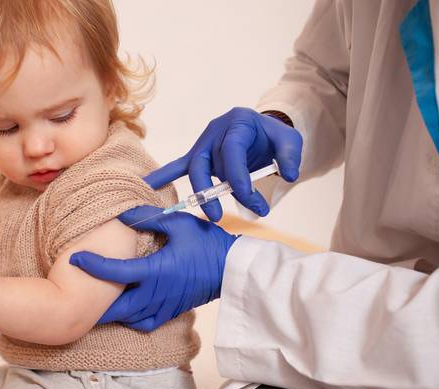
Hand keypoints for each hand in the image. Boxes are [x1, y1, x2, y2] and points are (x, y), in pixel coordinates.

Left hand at [70, 205, 238, 330]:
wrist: (233, 268)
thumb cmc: (207, 244)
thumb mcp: (179, 223)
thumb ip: (149, 218)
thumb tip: (123, 214)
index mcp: (155, 270)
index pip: (116, 272)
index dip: (93, 266)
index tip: (76, 259)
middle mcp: (157, 293)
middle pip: (118, 307)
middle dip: (96, 305)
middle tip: (77, 298)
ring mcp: (165, 305)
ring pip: (130, 318)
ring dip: (113, 313)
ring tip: (97, 304)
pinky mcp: (172, 311)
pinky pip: (146, 323)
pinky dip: (132, 320)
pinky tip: (127, 310)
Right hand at [144, 107, 301, 220]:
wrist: (262, 132)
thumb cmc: (273, 137)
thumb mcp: (289, 140)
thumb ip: (290, 156)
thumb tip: (288, 175)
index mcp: (239, 122)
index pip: (233, 151)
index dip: (238, 176)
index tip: (249, 197)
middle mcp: (217, 130)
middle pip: (208, 161)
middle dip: (215, 191)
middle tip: (225, 215)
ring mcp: (204, 143)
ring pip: (195, 167)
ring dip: (200, 192)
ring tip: (212, 215)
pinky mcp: (198, 155)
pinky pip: (178, 165)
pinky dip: (163, 175)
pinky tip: (148, 184)